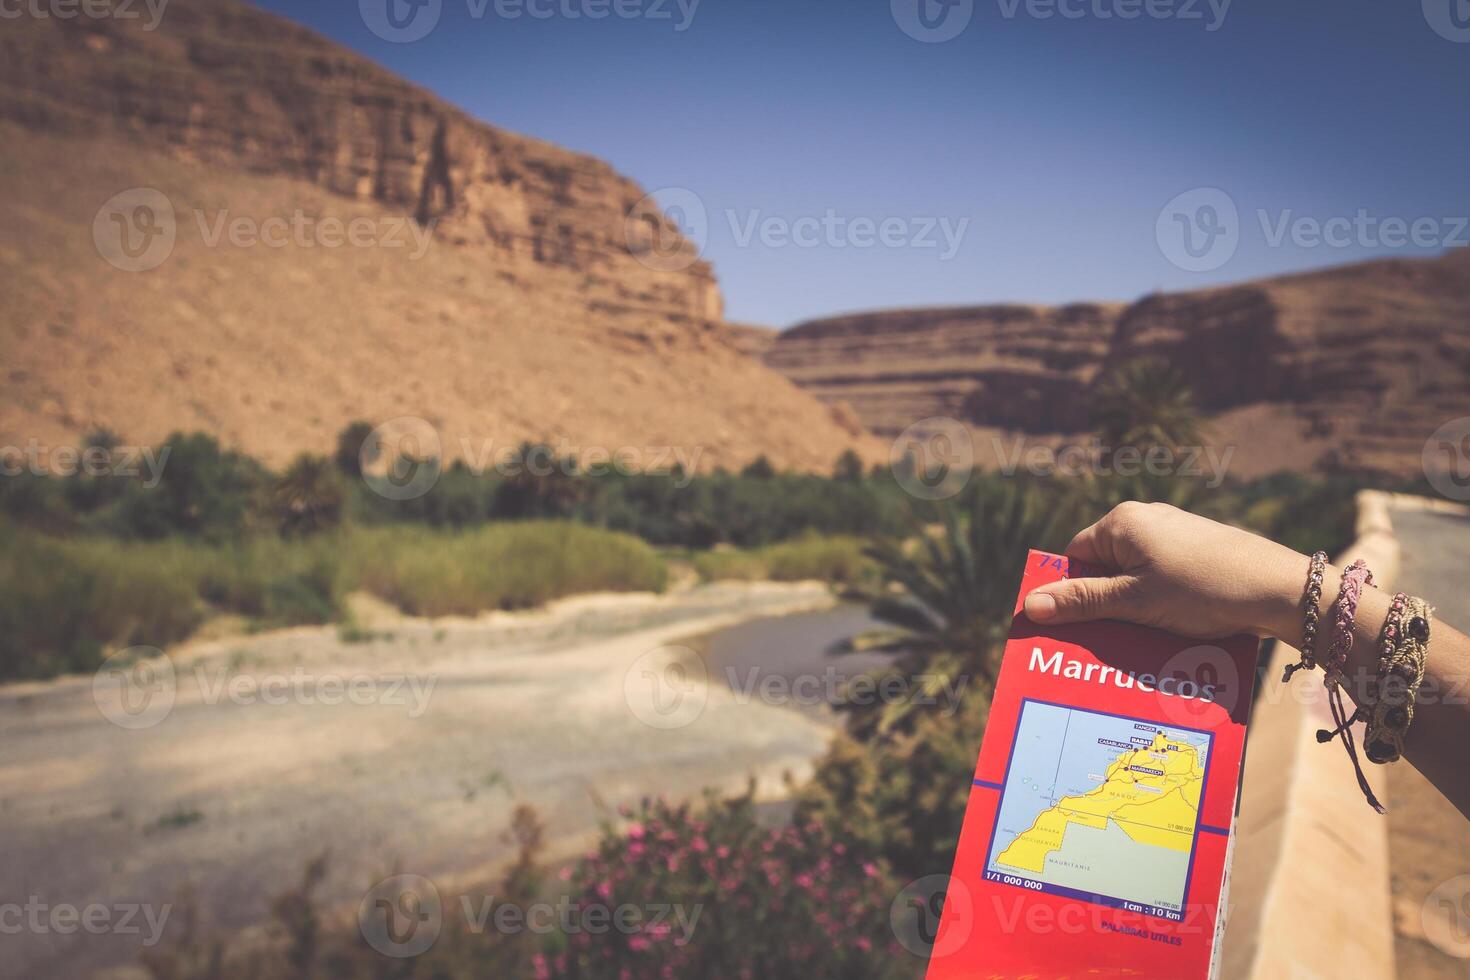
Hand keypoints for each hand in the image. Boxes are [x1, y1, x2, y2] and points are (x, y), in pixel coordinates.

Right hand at [1023, 501, 1310, 641]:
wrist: (1281, 590)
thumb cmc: (1204, 589)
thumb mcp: (1135, 600)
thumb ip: (1082, 602)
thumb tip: (1031, 605)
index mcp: (1122, 522)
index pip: (1075, 557)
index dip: (1071, 592)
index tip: (1072, 627)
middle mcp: (1146, 521)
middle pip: (1104, 569)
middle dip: (1102, 607)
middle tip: (1105, 643)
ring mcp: (1175, 536)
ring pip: (1135, 579)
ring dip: (1133, 612)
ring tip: (1141, 642)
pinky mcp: (1199, 554)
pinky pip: (1162, 582)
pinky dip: (1160, 607)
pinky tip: (1171, 634)